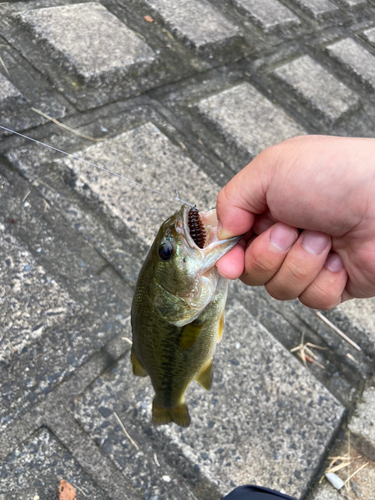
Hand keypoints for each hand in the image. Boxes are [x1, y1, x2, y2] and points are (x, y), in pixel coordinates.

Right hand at [216, 135, 374, 308]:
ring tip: (323, 238)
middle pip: (251, 269)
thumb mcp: (271, 169)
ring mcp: (309, 261)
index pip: (233, 241)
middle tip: (290, 230)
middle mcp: (287, 234)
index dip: (227, 254)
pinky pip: (310, 299)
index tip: (227, 261)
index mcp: (269, 206)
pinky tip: (339, 258)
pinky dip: (324, 279)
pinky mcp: (333, 283)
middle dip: (268, 253)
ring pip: (279, 287)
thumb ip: (232, 198)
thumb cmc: (338, 175)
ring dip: (300, 263)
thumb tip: (221, 231)